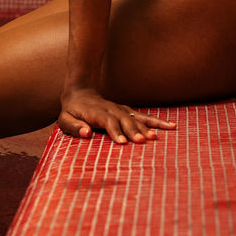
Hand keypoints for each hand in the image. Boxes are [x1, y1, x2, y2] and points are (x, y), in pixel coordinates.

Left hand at [58, 88, 175, 143]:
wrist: (80, 93)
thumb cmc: (71, 111)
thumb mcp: (64, 118)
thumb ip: (74, 126)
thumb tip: (87, 133)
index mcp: (96, 112)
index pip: (108, 121)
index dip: (115, 131)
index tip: (123, 142)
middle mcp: (112, 109)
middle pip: (124, 120)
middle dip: (133, 131)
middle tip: (142, 142)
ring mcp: (121, 110)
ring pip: (136, 118)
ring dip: (146, 127)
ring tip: (155, 137)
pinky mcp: (128, 111)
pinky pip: (144, 116)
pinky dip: (157, 121)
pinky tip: (171, 126)